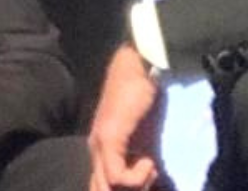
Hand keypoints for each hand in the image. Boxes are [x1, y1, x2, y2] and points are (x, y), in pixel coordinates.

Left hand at [88, 45, 161, 190]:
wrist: (138, 68)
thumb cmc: (144, 97)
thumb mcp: (145, 138)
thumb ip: (142, 159)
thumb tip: (152, 181)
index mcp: (102, 150)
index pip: (100, 184)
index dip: (127, 188)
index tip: (151, 179)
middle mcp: (96, 150)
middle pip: (100, 188)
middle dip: (128, 190)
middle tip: (150, 176)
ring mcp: (99, 145)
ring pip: (106, 187)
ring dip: (135, 185)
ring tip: (151, 170)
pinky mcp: (108, 139)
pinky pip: (117, 177)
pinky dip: (137, 176)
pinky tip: (150, 161)